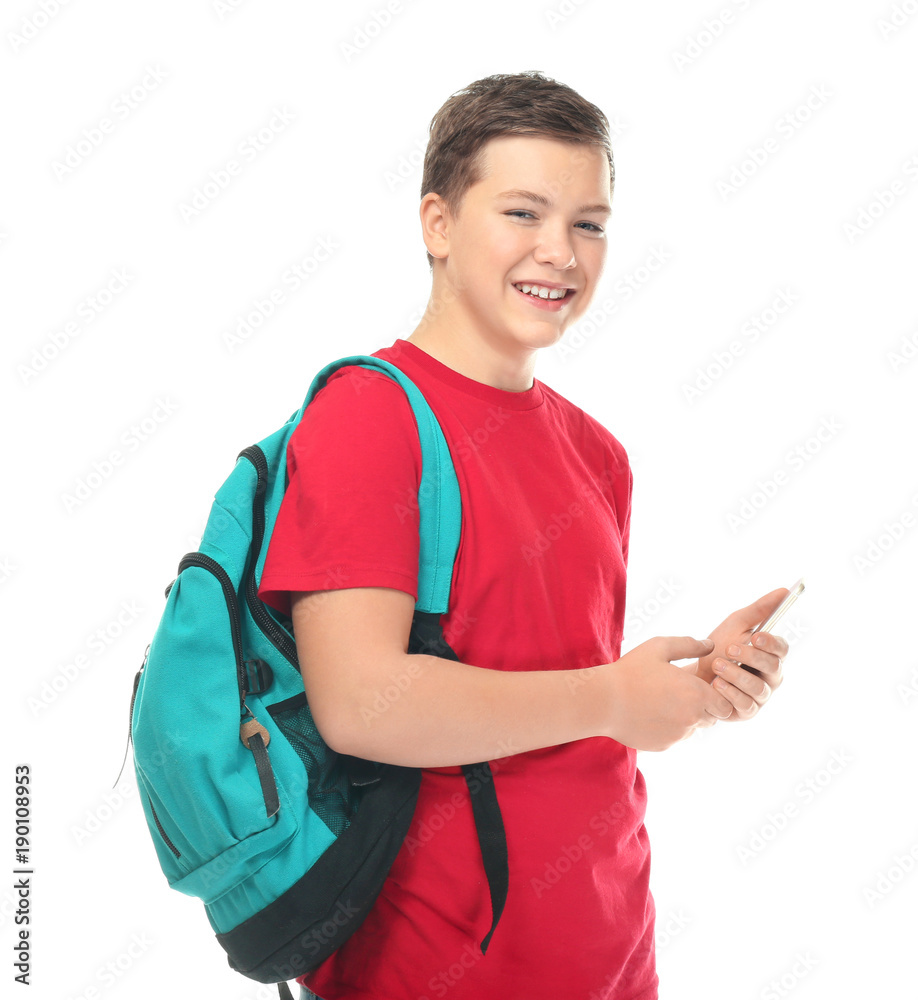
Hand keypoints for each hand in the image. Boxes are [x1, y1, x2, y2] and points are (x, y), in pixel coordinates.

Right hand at [604, 635, 735, 751]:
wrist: (602, 702)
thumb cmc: (631, 671)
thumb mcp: (659, 648)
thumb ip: (689, 645)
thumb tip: (710, 645)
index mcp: (696, 694)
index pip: (725, 704)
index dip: (716, 695)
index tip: (699, 686)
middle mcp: (692, 718)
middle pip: (712, 718)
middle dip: (703, 708)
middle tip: (679, 693)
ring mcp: (678, 736)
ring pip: (693, 729)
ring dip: (685, 718)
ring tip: (660, 702)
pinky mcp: (664, 746)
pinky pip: (674, 738)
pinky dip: (668, 728)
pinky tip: (649, 714)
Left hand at [687, 588, 788, 721]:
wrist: (691, 674)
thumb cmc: (717, 647)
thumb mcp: (735, 624)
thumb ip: (759, 609)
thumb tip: (785, 590)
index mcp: (771, 655)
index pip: (782, 649)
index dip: (771, 643)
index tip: (756, 636)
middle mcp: (770, 677)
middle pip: (773, 668)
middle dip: (751, 657)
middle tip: (730, 649)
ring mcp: (760, 696)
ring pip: (758, 688)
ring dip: (736, 675)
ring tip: (717, 666)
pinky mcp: (746, 712)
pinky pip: (746, 706)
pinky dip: (730, 694)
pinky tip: (716, 685)